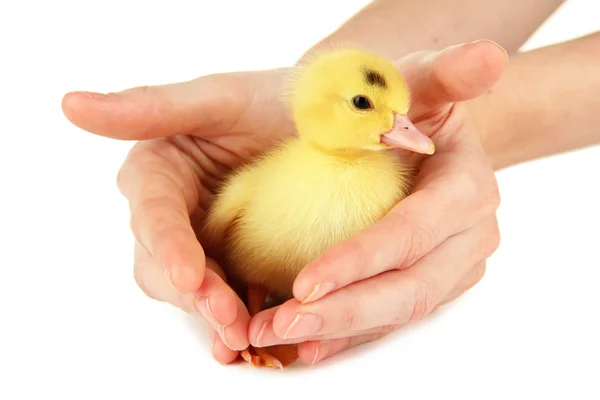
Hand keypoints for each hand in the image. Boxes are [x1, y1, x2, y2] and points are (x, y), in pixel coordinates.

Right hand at [61, 68, 295, 362]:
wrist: (324, 124)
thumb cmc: (271, 101)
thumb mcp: (217, 98)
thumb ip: (148, 108)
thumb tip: (71, 103)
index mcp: (158, 172)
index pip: (154, 215)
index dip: (168, 247)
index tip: (189, 276)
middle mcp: (172, 211)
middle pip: (164, 264)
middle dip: (193, 294)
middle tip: (229, 318)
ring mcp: (202, 240)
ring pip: (189, 288)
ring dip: (212, 315)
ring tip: (242, 335)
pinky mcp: (231, 259)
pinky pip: (224, 295)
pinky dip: (234, 317)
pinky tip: (252, 335)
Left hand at [247, 40, 505, 364]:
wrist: (412, 135)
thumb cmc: (405, 104)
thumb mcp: (416, 81)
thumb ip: (443, 74)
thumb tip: (486, 57)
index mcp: (466, 188)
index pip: (413, 231)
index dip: (363, 259)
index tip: (305, 282)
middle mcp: (469, 235)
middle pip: (410, 287)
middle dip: (347, 312)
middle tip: (285, 324)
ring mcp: (453, 266)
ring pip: (400, 311)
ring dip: (341, 330)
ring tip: (283, 337)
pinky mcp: (431, 282)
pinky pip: (391, 317)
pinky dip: (351, 333)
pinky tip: (311, 345)